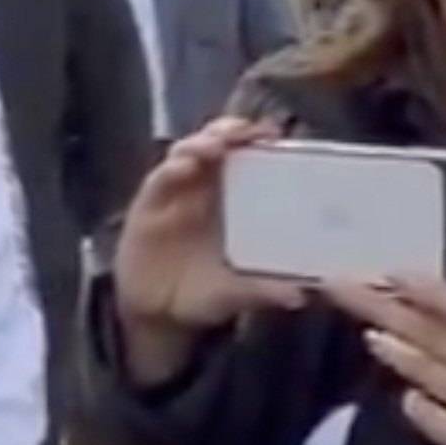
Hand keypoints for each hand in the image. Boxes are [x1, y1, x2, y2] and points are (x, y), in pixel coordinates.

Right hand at [113, 117, 309, 330]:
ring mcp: (172, 196)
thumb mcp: (238, 293)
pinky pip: (157, 182)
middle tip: (246, 129)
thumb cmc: (204, 294)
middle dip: (229, 130)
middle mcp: (202, 190)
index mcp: (232, 202)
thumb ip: (263, 290)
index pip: (244, 158)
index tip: (273, 133)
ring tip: (216, 143)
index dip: (256, 140)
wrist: (159, 315)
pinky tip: (182, 167)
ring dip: (199, 144)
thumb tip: (299, 296)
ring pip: (185, 155)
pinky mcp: (146, 208)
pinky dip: (170, 171)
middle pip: (214, 146)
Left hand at [325, 278, 445, 444]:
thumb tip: (423, 300)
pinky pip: (432, 417)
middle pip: (440, 337)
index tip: (394, 275)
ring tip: (369, 335)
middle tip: (341, 288)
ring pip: (432, 374)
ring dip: (396, 351)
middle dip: (386, 309)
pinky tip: (408, 398)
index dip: (437, 294)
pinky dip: (416, 404)